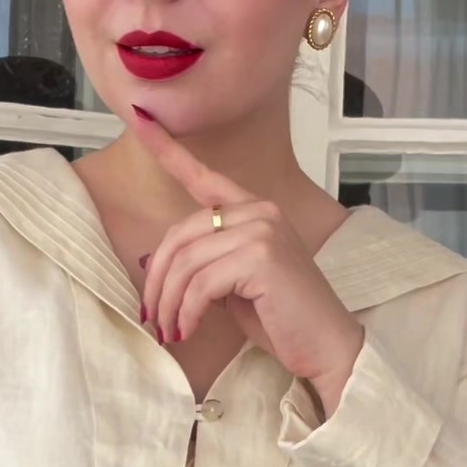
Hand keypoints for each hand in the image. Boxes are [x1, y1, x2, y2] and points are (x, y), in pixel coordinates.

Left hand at [133, 109, 363, 414]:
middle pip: (181, 233)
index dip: (169, 150)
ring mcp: (263, 230)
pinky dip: (187, 311)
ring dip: (169, 302)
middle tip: (152, 316)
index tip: (141, 120)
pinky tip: (188, 330)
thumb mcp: (233, 284)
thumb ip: (203, 263)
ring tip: (169, 331)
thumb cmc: (281, 318)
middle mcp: (261, 210)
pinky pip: (201, 283)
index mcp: (256, 210)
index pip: (204, 177)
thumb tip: (152, 262)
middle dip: (158, 279)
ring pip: (187, 261)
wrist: (325, 346)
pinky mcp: (261, 257)